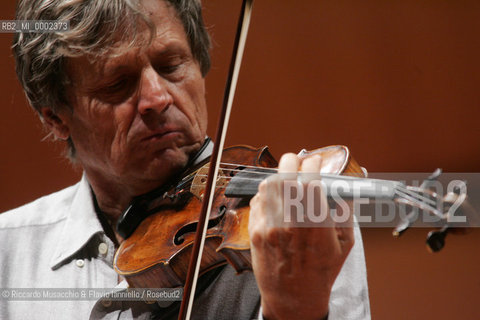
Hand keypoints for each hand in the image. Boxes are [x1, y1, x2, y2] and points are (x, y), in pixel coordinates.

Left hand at [248, 153, 354, 319]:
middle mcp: (290, 223)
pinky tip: (274, 196)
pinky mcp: (256, 232)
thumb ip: (345, 211)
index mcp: (316, 224)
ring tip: (286, 177)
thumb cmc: (321, 272)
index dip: (313, 163)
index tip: (315, 160)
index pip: (310, 180)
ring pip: (268, 186)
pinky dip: (266, 193)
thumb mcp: (345, 243)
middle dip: (292, 161)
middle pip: (285, 177)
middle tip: (297, 160)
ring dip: (278, 176)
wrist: (294, 298)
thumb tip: (344, 188)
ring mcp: (269, 227)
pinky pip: (257, 202)